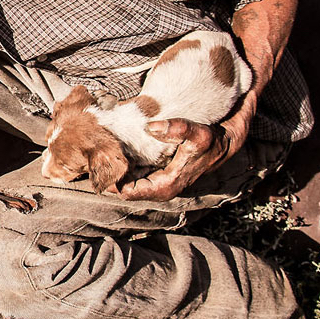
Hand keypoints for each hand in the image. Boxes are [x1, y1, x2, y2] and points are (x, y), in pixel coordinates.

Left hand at [116, 91, 254, 201]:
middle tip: (96, 152)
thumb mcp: (197, 133)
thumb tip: (150, 126)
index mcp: (164, 186)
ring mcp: (157, 182)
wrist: (223, 143)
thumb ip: (176, 129)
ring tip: (103, 149)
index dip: (112, 178)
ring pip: (126, 181)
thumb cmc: (210, 141)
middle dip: (110, 172)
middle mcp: (158, 188)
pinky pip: (132, 173)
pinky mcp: (156, 173)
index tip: (103, 158)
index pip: (127, 192)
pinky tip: (116, 148)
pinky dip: (123, 163)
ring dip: (115, 168)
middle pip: (122, 187)